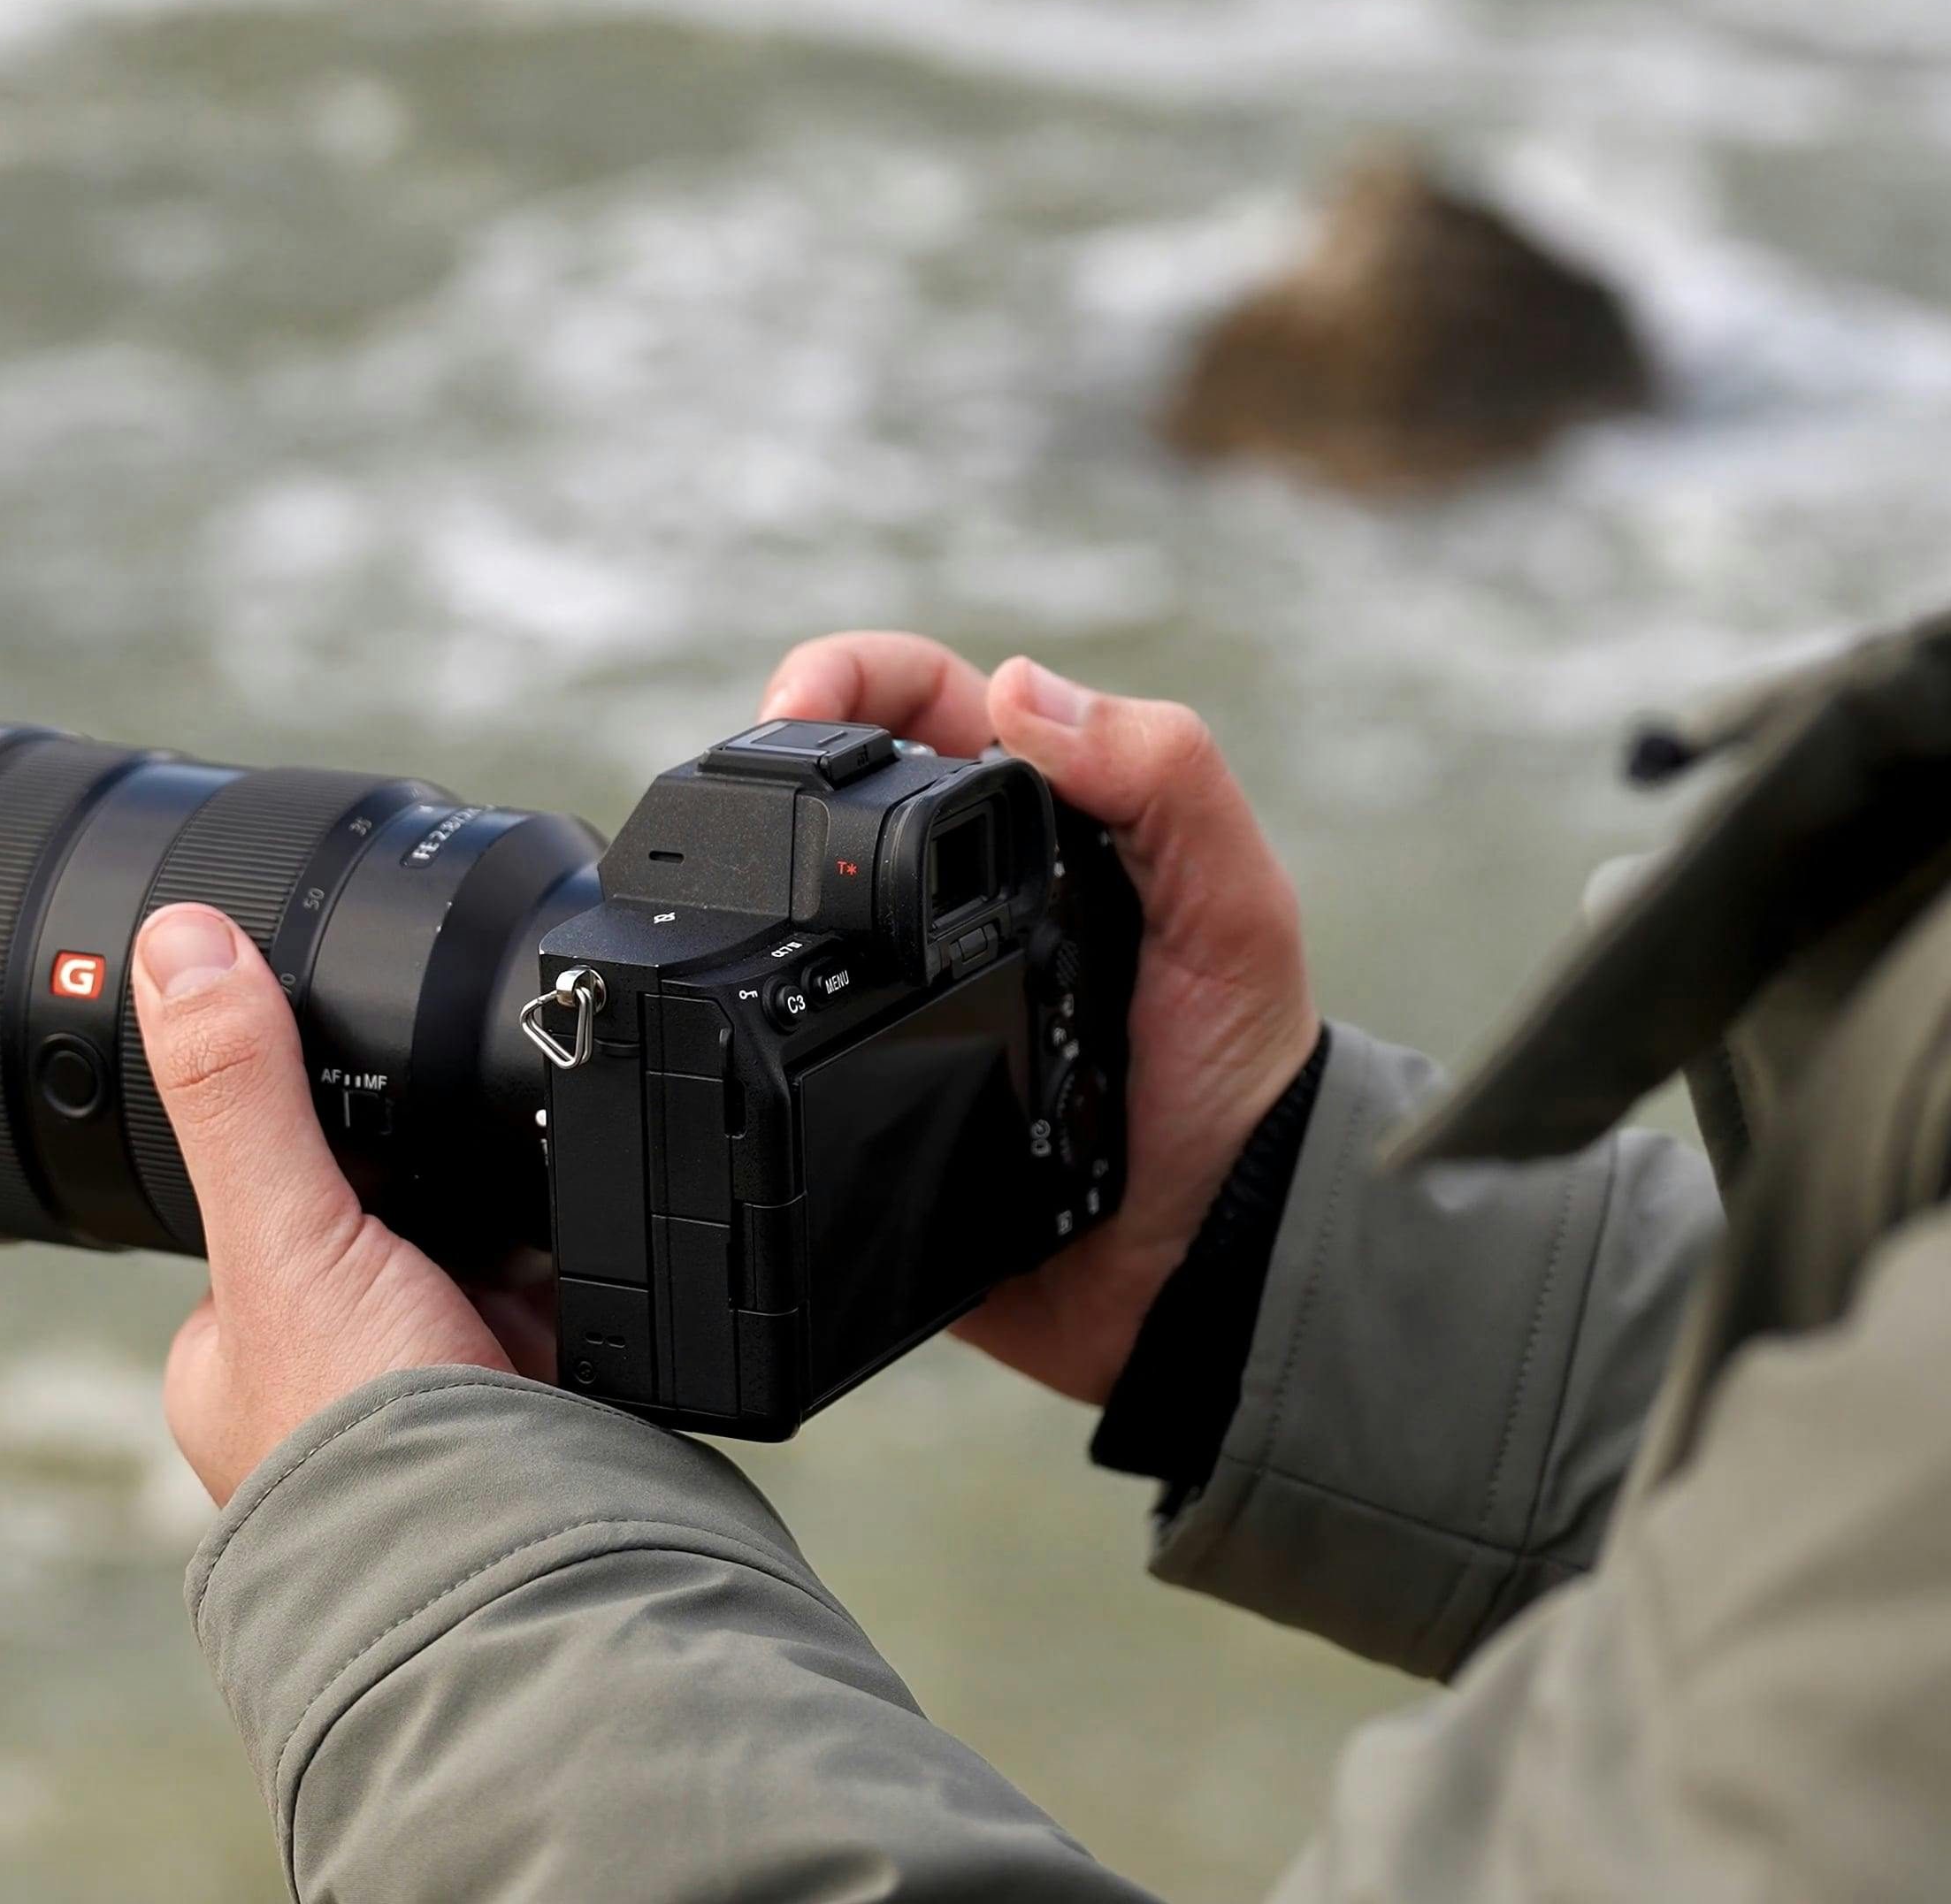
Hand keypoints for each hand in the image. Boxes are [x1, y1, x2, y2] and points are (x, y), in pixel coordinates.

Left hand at [132, 904, 537, 1503]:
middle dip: (438, 1186)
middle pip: (389, 1213)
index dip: (319, 1132)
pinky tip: (593, 1250)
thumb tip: (178, 941)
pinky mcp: (546, 1403)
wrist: (509, 1571)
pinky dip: (587, 1265)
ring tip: (524, 1225)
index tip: (360, 1071)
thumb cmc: (359, 1456)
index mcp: (239, 1349)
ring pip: (484, 1249)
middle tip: (465, 1151)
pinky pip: (570, 1291)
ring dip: (517, 1224)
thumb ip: (241, 1092)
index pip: (271, 1191)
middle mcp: (335, 1376)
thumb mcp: (284, 1241)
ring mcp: (442, 1394)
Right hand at [757, 633, 1318, 1406]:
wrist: (1205, 1270)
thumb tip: (1019, 689)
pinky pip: (777, 1038)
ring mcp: (902, 992)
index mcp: (1045, 829)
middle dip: (764, 766)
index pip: (925, 707)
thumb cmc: (1240, 1079)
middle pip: (831, 792)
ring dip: (737, 883)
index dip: (849, 679)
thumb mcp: (1235, 912)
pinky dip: (739, 1012)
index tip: (794, 700)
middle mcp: (962, 897)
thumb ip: (1166, 784)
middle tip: (731, 794)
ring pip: (786, 908)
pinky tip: (723, 1006)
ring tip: (711, 888)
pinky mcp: (862, 1086)